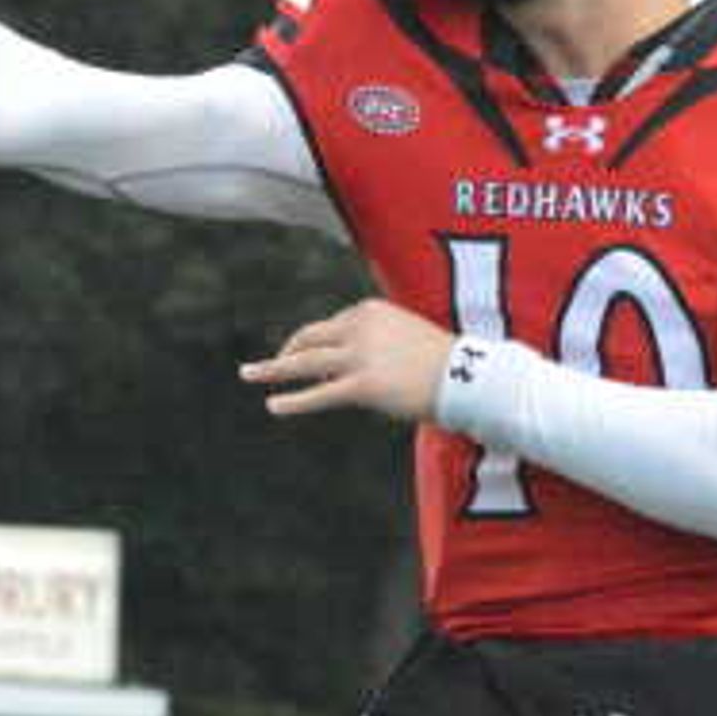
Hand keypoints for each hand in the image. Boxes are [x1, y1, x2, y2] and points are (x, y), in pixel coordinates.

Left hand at [241, 298, 455, 424]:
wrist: (468, 378)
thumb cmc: (445, 364)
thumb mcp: (406, 339)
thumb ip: (377, 343)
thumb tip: (351, 366)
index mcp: (369, 310)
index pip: (331, 326)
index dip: (316, 346)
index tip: (308, 360)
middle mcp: (359, 328)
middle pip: (309, 338)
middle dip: (285, 351)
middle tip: (262, 364)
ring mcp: (359, 356)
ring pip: (305, 363)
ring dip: (272, 369)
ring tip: (248, 374)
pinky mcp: (362, 385)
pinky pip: (320, 394)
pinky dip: (294, 401)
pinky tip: (274, 405)